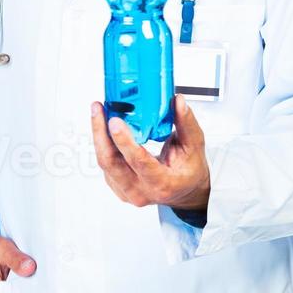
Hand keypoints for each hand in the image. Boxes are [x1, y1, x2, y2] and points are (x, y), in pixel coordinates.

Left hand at [90, 94, 210, 211]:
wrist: (184, 191)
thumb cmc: (189, 171)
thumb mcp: (194, 146)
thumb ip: (186, 123)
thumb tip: (178, 102)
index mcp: (162, 183)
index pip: (139, 162)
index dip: (125, 141)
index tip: (115, 121)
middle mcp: (141, 191)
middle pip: (111, 163)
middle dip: (101, 133)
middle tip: (99, 110)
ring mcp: (127, 191)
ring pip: (105, 163)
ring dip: (99, 136)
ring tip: (99, 112)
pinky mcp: (118, 186)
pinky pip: (105, 164)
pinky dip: (103, 143)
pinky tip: (104, 126)